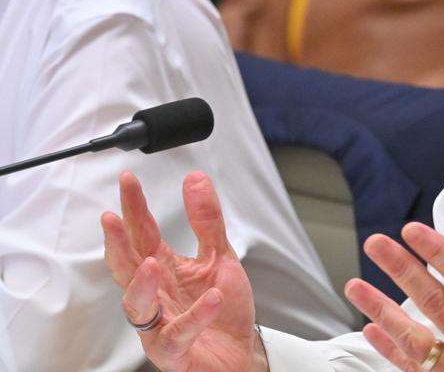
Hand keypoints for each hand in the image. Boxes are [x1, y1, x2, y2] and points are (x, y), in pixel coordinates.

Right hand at [101, 172, 266, 371]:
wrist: (238, 356)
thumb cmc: (223, 312)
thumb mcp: (220, 257)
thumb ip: (206, 220)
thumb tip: (195, 180)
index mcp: (164, 269)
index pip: (142, 234)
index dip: (134, 208)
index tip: (128, 182)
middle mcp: (156, 295)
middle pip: (128, 267)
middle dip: (118, 244)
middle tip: (113, 220)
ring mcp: (160, 324)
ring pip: (138, 305)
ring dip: (142, 284)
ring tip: (152, 263)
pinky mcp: (174, 351)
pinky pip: (179, 334)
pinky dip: (194, 316)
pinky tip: (210, 297)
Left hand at [345, 223, 443, 371]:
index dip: (439, 253)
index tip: (414, 231)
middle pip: (433, 303)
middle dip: (401, 270)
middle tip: (376, 244)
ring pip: (413, 339)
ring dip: (381, 310)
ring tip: (355, 285)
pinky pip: (415, 369)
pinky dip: (390, 350)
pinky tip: (372, 328)